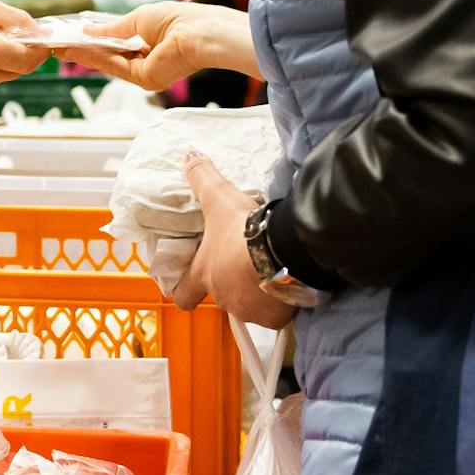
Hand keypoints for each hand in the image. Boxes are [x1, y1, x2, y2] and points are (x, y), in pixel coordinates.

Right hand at [61, 1, 255, 90]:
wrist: (200, 31)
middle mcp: (147, 62)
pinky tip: (78, 50)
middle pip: (110, 58)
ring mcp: (146, 74)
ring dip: (85, 55)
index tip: (75, 38)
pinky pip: (115, 67)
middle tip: (61, 45)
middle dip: (85, 51)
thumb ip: (111, 29)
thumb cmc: (178, 19)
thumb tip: (88, 31)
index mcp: (150, 45)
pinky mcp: (145, 80)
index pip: (118, 46)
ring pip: (109, 64)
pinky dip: (95, 58)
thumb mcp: (137, 19)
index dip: (96, 42)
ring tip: (63, 47)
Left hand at [172, 153, 296, 329]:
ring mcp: (248, 310)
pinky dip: (283, 302)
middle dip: (235, 283)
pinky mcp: (274, 318)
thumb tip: (189, 156)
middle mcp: (223, 297)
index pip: (184, 295)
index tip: (190, 286)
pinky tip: (290, 283)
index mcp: (204, 273)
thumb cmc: (242, 229)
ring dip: (260, 292)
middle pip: (224, 296)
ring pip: (252, 305)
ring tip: (273, 269)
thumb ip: (202, 177)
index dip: (185, 290)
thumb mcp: (219, 197)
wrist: (279, 252)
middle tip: (248, 263)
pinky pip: (277, 312)